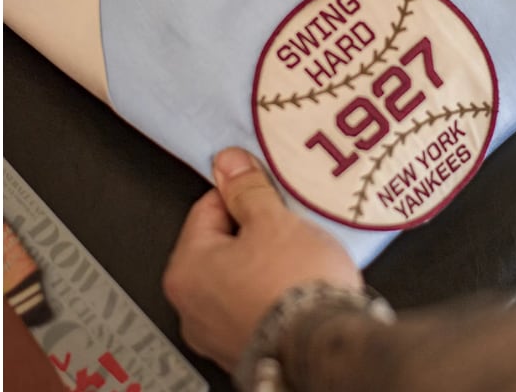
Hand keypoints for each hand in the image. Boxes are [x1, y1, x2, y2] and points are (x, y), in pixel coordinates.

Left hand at [162, 147, 362, 372]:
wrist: (328, 347)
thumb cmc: (295, 288)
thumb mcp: (272, 219)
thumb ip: (246, 188)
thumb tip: (229, 164)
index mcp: (187, 271)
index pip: (209, 208)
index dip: (243, 194)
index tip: (265, 191)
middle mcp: (193, 309)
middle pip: (223, 245)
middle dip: (256, 230)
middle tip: (286, 224)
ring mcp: (218, 336)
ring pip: (241, 277)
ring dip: (266, 263)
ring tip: (298, 255)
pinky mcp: (247, 350)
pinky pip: (256, 306)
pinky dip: (274, 294)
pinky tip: (299, 285)